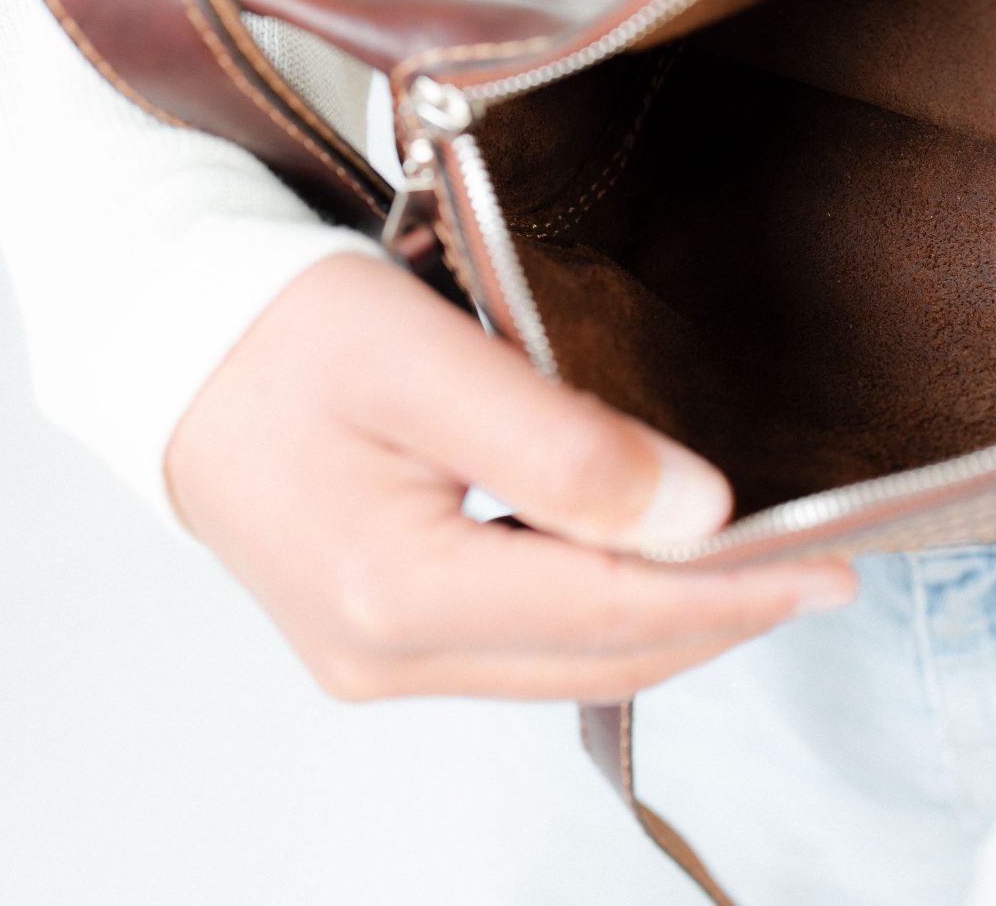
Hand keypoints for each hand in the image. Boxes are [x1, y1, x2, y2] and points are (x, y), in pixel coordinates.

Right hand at [166, 252, 855, 701]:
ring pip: (569, 664)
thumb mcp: (421, 356)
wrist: (166, 347)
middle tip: (821, 569)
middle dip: (722, 617)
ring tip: (759, 576)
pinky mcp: (374, 641)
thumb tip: (693, 516)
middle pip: (601, 654)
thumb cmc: (278, 331)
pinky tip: (653, 578)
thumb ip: (560, 444)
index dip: (733, 588)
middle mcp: (383, 653)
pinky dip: (606, 619)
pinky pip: (524, 651)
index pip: (614, 608)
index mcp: (394, 591)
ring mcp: (375, 659)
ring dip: (670, 625)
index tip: (829, 561)